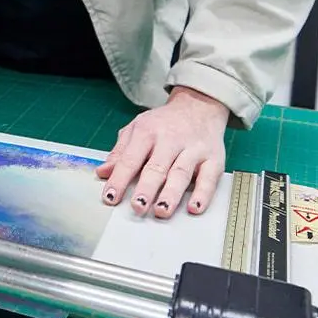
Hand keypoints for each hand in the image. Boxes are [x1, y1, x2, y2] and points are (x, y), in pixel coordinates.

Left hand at [97, 87, 227, 218]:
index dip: (119, 179)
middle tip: (137, 206)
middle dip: (146, 188)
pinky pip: (209, 178)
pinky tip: (195, 207)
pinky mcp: (214, 158)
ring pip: (181, 172)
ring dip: (171, 194)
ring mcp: (193, 149)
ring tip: (161, 210)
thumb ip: (120, 152)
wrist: (199, 106)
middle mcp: (171, 139)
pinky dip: (203, 194)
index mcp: (147, 132)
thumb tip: (103, 172)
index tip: (110, 198)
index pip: (130, 159)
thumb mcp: (137, 129)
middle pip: (157, 167)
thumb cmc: (164, 123)